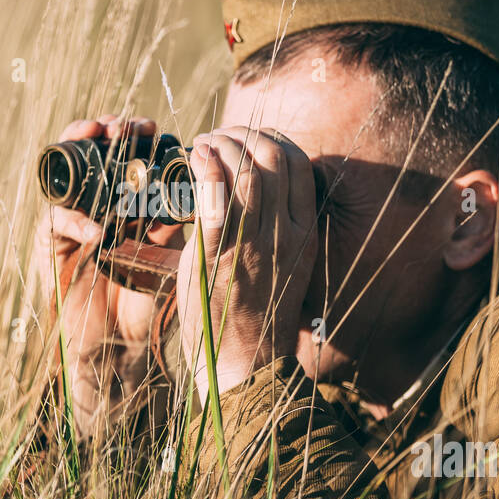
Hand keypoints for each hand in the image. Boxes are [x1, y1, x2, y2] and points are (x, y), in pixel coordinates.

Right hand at [30, 115, 184, 429]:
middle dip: (104, 132)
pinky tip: (97, 230)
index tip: (153, 127)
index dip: (135, 137)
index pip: (125, 158)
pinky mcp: (51, 251)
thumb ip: (185, 223)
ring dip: (80, 156)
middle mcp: (96, 209)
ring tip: (97, 143)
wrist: (122, 348)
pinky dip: (74, 222)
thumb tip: (214, 186)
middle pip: (91, 156)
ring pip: (66, 178)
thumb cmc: (151, 302)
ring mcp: (71, 227)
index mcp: (127, 205)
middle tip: (122, 124)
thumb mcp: (175, 255)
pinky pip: (54, 225)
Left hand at [176, 126, 317, 401]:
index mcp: (304, 233)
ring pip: (245, 170)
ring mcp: (253, 243)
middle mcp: (284, 233)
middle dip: (242, 134)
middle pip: (272, 156)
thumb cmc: (257, 315)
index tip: (247, 137)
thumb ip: (276, 229)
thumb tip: (255, 194)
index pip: (299, 163)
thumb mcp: (284, 265)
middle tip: (216, 137)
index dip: (271, 137)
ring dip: (219, 145)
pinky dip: (206, 167)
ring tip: (201, 145)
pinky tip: (194, 157)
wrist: (247, 364)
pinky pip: (217, 198)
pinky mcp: (220, 255)